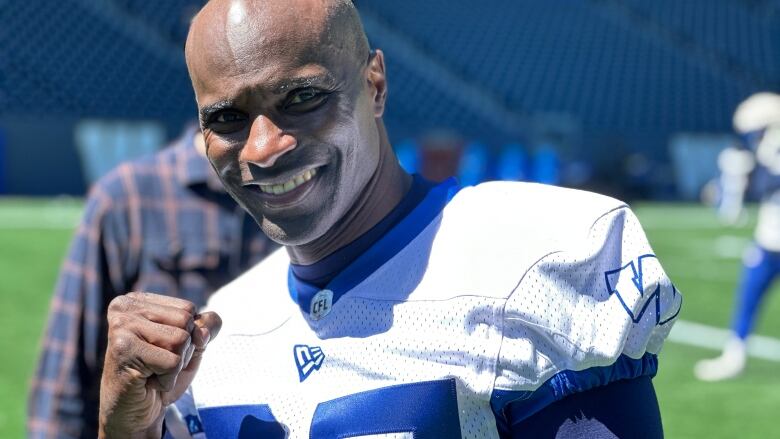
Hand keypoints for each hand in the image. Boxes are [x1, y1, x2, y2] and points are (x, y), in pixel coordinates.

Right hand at [98, 292, 221, 437]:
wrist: (135, 411)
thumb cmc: (160, 374)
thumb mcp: (191, 346)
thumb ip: (206, 328)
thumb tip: (203, 330)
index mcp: (138, 300)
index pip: (188, 308)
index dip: (187, 335)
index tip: (163, 349)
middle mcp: (125, 307)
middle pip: (186, 322)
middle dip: (182, 350)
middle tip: (158, 363)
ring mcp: (121, 326)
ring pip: (180, 340)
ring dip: (174, 365)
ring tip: (153, 371)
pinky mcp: (123, 349)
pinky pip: (172, 362)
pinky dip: (167, 379)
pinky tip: (148, 381)